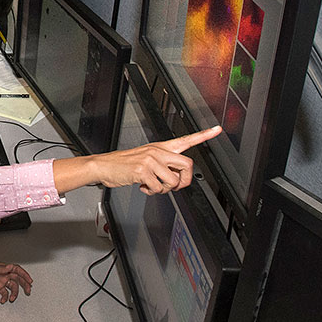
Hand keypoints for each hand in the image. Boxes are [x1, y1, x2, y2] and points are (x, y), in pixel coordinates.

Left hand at [0, 262, 32, 303]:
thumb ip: (0, 269)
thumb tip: (10, 266)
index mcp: (1, 267)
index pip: (16, 269)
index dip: (24, 274)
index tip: (29, 280)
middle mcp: (2, 273)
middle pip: (16, 278)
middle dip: (23, 284)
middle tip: (28, 291)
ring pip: (11, 287)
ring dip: (14, 293)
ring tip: (12, 299)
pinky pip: (4, 292)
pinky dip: (5, 296)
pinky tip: (3, 300)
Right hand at [89, 126, 221, 193]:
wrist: (103, 166)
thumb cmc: (123, 164)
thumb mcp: (145, 159)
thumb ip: (163, 164)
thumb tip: (176, 178)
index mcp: (160, 147)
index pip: (186, 139)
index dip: (204, 135)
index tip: (217, 129)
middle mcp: (157, 151)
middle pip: (187, 165)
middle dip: (183, 181)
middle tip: (173, 185)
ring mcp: (150, 160)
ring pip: (173, 180)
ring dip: (165, 189)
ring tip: (152, 185)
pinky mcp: (142, 171)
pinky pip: (158, 188)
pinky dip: (151, 192)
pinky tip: (143, 186)